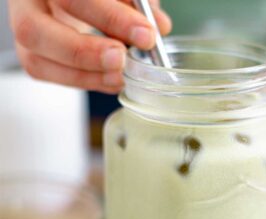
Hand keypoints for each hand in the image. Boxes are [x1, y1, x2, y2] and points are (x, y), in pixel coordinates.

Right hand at [7, 0, 171, 92]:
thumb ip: (136, 3)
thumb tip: (160, 26)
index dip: (112, 18)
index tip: (147, 35)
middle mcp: (26, 5)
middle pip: (37, 31)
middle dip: (87, 52)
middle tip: (122, 60)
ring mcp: (23, 34)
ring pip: (39, 62)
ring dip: (86, 76)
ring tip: (120, 77)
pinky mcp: (31, 57)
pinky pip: (49, 75)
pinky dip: (84, 81)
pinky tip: (110, 80)